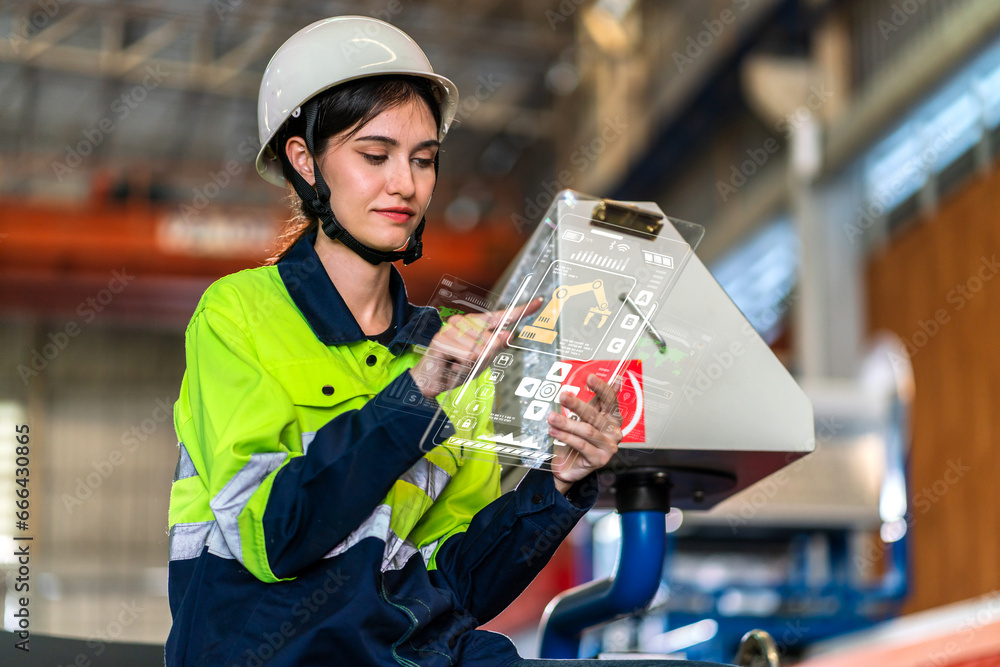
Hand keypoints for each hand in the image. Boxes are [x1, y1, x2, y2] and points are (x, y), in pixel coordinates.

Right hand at [409, 298, 542, 397]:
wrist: (432, 381)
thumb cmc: (455, 369)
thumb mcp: (482, 361)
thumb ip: (495, 348)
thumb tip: (507, 334)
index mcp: (476, 324)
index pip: (502, 316)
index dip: (523, 310)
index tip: (540, 302)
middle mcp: (464, 321)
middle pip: (494, 343)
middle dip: (483, 360)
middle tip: (466, 364)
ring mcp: (452, 328)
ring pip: (481, 351)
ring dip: (470, 365)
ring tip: (457, 364)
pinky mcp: (442, 338)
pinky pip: (468, 357)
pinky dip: (462, 368)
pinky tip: (450, 364)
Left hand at [548, 374, 623, 494]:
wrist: (570, 466)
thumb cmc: (579, 439)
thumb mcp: (586, 418)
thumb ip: (596, 401)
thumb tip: (615, 379)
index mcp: (613, 418)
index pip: (610, 400)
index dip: (601, 388)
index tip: (590, 377)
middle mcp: (614, 432)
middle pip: (595, 415)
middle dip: (577, 404)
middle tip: (563, 396)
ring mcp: (609, 447)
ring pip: (587, 430)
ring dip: (566, 423)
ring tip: (551, 417)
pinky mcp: (599, 460)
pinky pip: (581, 445)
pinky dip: (566, 437)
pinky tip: (554, 432)